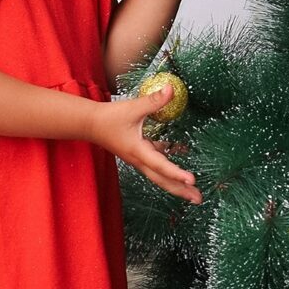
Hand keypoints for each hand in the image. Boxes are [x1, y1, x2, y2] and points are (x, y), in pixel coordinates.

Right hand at [91, 85, 201, 203]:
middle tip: (198, 199)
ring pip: (159, 175)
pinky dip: (169, 167)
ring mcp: (138, 159)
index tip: (192, 180)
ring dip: (176, 183)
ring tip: (193, 190)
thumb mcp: (133, 108)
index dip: (177, 173)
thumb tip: (172, 89)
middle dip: (180, 190)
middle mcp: (139, 160)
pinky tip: (180, 160)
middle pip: (162, 180)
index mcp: (138, 151)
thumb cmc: (109, 117)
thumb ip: (154, 100)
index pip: (160, 166)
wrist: (90, 124)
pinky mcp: (138, 154)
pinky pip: (156, 164)